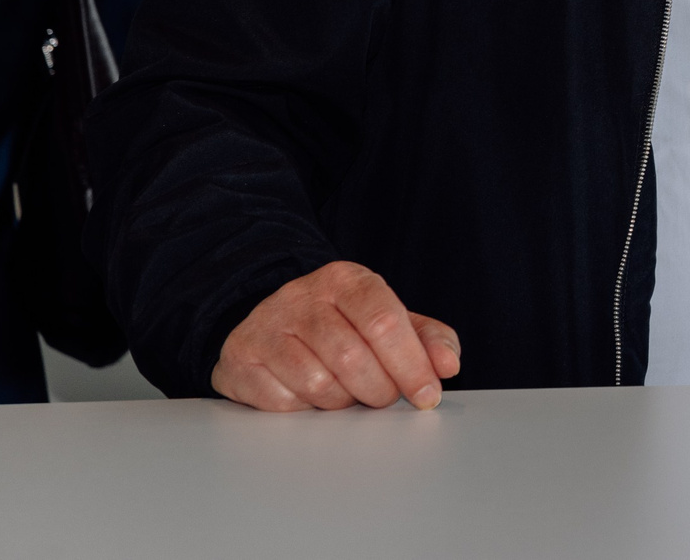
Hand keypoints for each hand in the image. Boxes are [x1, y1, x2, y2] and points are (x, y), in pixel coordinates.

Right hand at [211, 261, 461, 411]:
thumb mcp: (388, 320)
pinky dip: (306, 409)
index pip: (384, 322)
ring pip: (318, 384)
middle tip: (384, 398)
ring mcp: (266, 325)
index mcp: (346, 279)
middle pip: (352, 357)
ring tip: (348, 394)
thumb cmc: (340, 324)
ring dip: (343, 402)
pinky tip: (310, 395)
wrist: (270, 322)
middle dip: (379, 390)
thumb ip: (427, 338)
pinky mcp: (241, 358)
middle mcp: (302, 296)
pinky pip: (283, 402)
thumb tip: (448, 365)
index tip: (428, 395)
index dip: (411, 365)